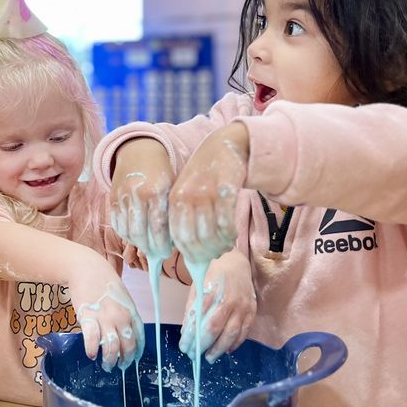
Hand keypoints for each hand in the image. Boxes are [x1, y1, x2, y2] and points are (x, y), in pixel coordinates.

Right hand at [67, 250, 144, 370]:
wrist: (87, 268)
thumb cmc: (104, 282)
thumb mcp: (122, 297)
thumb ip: (125, 314)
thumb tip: (125, 331)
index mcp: (131, 312)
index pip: (139, 338)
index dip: (136, 352)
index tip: (133, 360)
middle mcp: (121, 317)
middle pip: (127, 346)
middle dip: (124, 361)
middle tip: (118, 367)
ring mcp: (105, 318)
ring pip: (111, 347)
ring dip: (109, 360)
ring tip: (106, 365)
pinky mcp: (88, 318)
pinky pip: (92, 340)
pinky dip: (92, 350)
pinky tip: (91, 355)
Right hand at [110, 138, 172, 255]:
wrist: (139, 151)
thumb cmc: (162, 173)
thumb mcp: (173, 187)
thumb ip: (173, 212)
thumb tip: (174, 242)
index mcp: (158, 190)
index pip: (159, 227)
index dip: (163, 245)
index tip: (168, 253)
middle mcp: (138, 193)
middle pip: (141, 233)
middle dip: (151, 248)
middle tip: (158, 254)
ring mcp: (122, 197)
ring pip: (127, 231)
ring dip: (138, 244)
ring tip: (148, 247)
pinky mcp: (112, 199)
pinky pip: (117, 225)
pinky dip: (126, 235)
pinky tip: (136, 236)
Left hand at [168, 123, 248, 263]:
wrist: (224, 146)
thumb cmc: (204, 176)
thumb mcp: (186, 193)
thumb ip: (184, 218)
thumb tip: (188, 252)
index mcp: (173, 200)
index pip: (177, 237)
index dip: (189, 253)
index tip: (199, 261)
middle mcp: (187, 197)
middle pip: (194, 239)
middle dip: (206, 253)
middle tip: (215, 256)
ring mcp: (206, 193)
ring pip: (211, 234)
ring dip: (220, 246)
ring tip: (225, 246)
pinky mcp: (226, 190)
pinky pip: (227, 222)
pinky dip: (230, 234)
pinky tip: (233, 235)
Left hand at [178, 249, 255, 362]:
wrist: (235, 261)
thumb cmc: (212, 273)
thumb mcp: (197, 286)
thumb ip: (192, 308)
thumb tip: (186, 332)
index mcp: (213, 294)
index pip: (200, 322)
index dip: (192, 338)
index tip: (184, 347)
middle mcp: (230, 302)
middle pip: (216, 331)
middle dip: (204, 346)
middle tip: (195, 355)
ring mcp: (243, 307)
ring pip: (232, 335)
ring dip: (219, 349)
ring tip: (209, 357)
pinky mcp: (252, 311)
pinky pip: (244, 332)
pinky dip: (235, 344)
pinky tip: (226, 349)